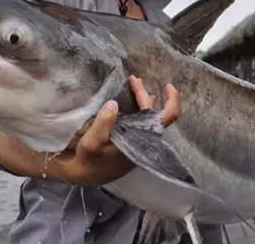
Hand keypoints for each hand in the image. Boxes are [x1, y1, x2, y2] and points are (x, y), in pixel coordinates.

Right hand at [61, 75, 181, 184]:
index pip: (167, 117)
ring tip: (134, 86)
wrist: (82, 175)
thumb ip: (103, 122)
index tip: (166, 85)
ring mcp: (138, 142)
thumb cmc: (88, 160)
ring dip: (144, 100)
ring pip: (149, 118)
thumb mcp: (91, 141)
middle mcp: (145, 141)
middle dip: (145, 94)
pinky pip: (141, 122)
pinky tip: (129, 102)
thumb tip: (114, 103)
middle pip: (156, 113)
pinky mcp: (131, 143)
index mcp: (142, 139)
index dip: (172, 100)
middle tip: (132, 80)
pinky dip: (138, 108)